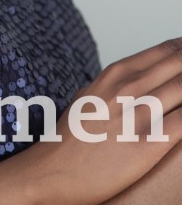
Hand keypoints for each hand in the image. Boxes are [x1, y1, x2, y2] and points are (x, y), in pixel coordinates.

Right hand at [21, 37, 181, 204]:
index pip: (163, 52)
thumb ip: (113, 84)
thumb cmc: (69, 136)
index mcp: (115, 74)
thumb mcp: (88, 95)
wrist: (53, 170)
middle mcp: (127, 89)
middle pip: (177, 66)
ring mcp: (137, 116)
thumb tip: (135, 79)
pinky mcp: (147, 145)